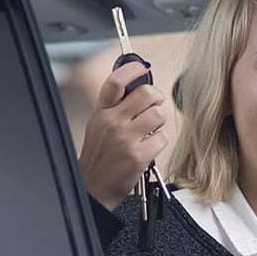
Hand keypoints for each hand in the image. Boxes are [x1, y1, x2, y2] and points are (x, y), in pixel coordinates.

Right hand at [79, 61, 168, 210]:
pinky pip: (163, 138)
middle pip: (147, 94)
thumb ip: (116, 106)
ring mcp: (125, 139)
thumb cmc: (100, 156)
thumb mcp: (99, 125)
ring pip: (159, 114)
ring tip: (149, 132)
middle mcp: (112, 122)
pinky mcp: (138, 155)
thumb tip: (140, 86)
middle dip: (156, 98)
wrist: (94, 188)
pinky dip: (159, 142)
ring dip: (159, 123)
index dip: (132, 69)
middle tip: (153, 106)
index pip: (116, 82)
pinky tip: (148, 148)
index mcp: (101, 112)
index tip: (143, 67)